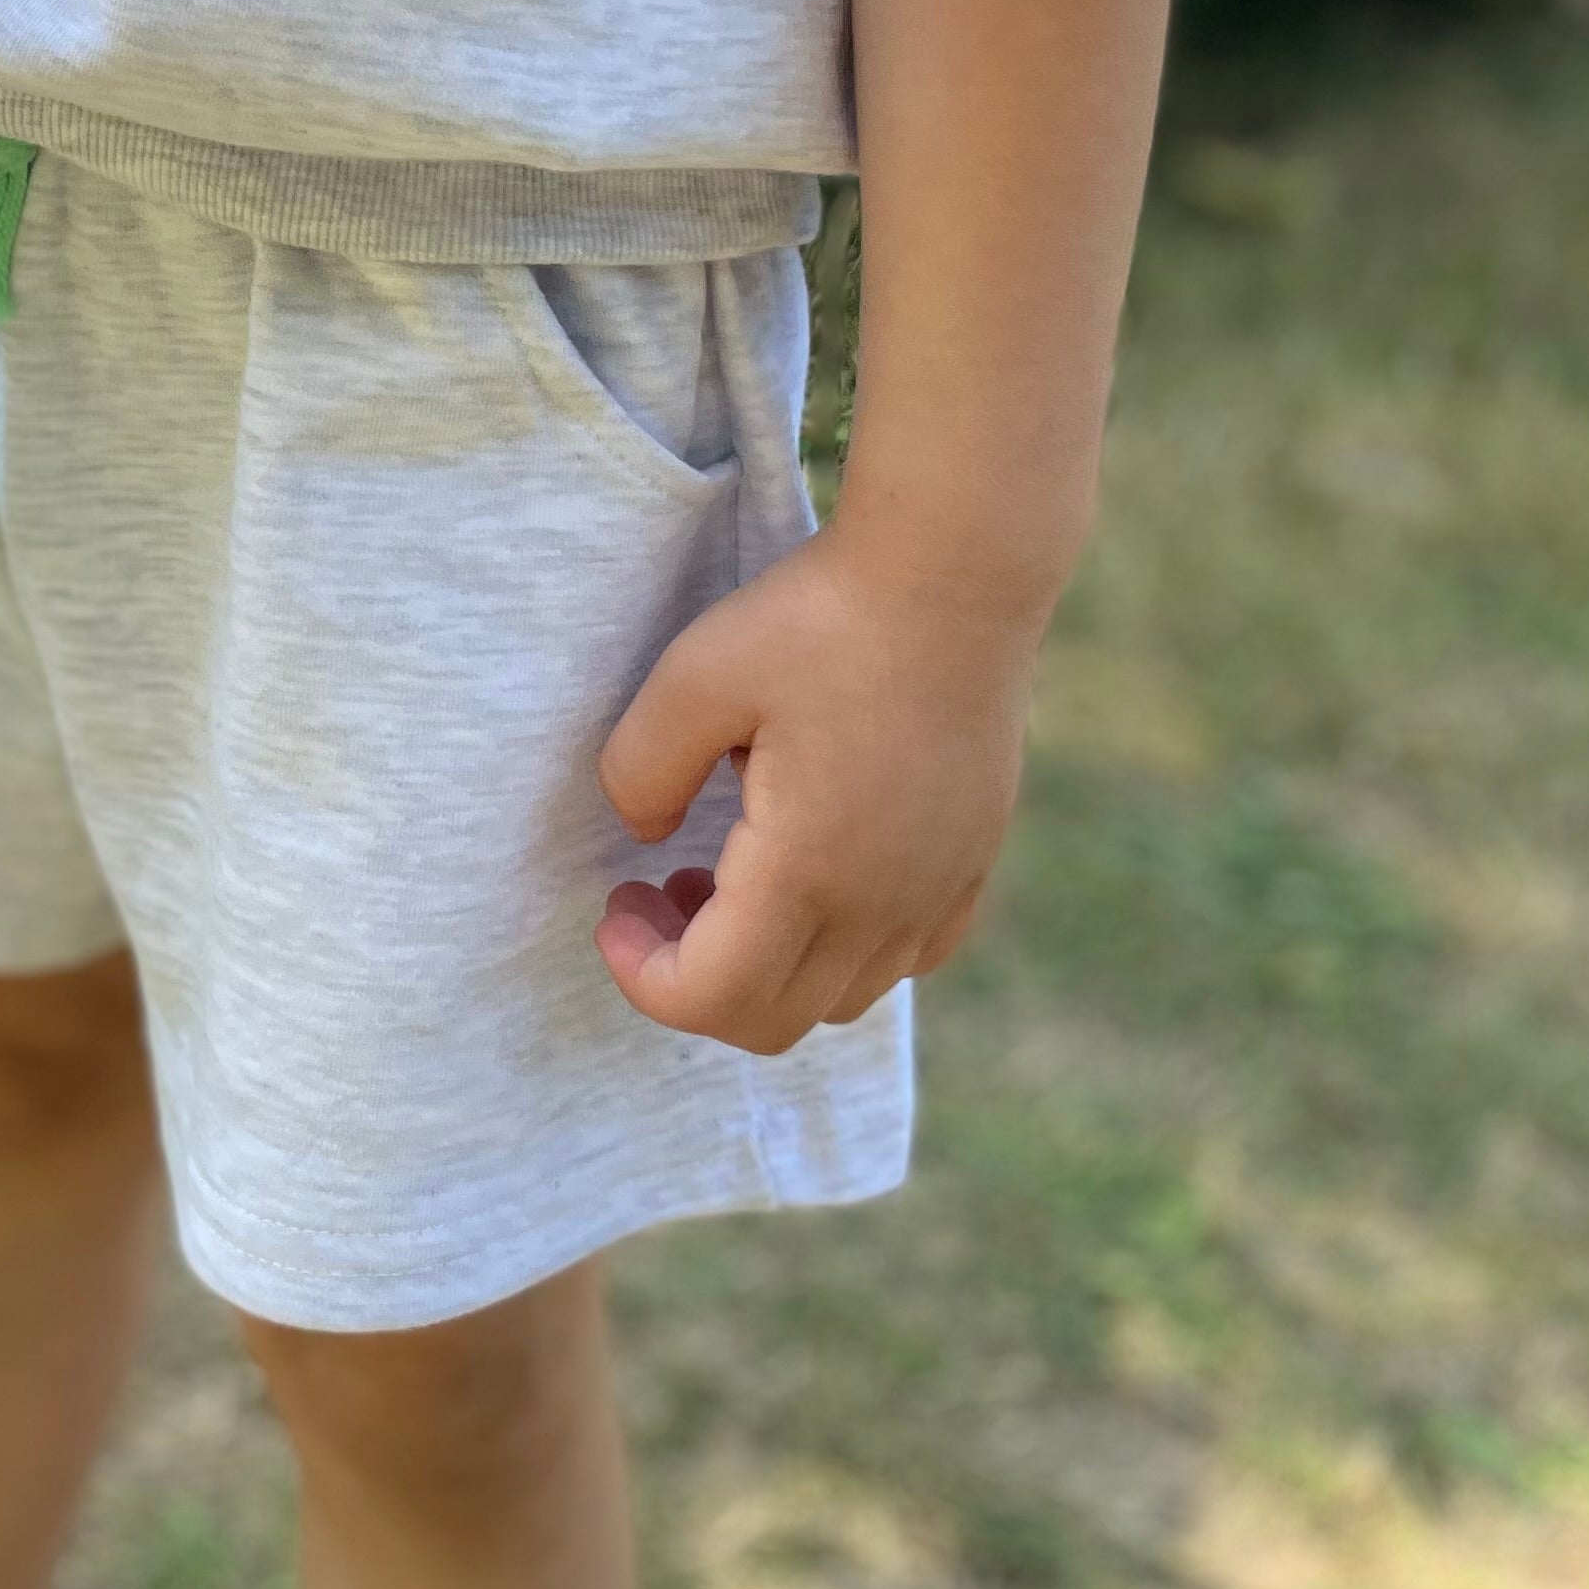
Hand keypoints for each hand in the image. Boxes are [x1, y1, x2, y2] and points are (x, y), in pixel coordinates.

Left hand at [592, 526, 1040, 1052]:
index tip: (614, 906)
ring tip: (720, 876)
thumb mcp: (694, 677)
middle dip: (692, 980)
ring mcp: (941, 889)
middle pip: (774, 1019)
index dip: (642, 976)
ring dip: (767, 966)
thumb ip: (640, 771)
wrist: (957, 569)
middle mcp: (885, 906)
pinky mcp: (974, 859)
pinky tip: (812, 867)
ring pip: (843, 998)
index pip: (712, 998)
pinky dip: (843, 948)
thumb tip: (646, 837)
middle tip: (653, 894)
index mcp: (808, 873)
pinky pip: (907, 955)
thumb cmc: (822, 617)